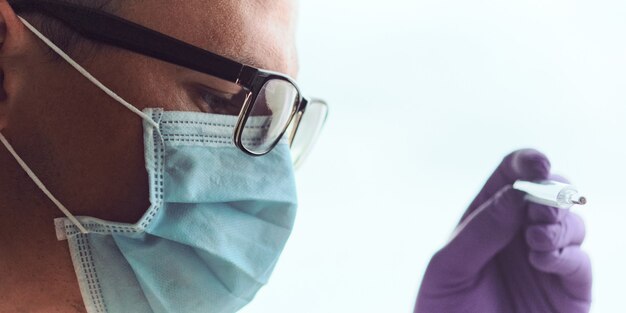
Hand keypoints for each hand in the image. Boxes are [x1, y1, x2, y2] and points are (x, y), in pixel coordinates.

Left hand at [415, 149, 591, 312]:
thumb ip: (481, 229)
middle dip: (552, 191)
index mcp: (487, 220)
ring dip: (559, 223)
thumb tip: (518, 192)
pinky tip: (542, 261)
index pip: (512, 176)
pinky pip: (580, 261)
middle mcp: (519, 235)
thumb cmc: (443, 311)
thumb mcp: (450, 267)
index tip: (539, 164)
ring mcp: (546, 262)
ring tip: (535, 239)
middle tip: (539, 207)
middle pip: (551, 193)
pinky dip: (567, 254)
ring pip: (573, 223)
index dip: (528, 162)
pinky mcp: (568, 292)